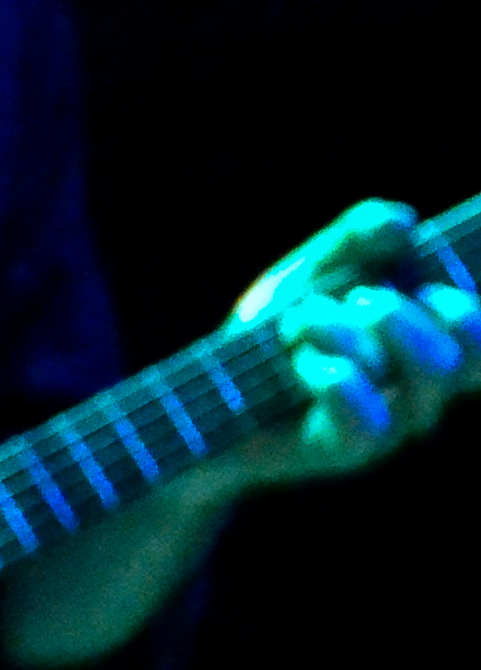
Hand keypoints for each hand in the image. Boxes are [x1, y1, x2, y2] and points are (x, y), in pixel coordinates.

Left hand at [208, 200, 480, 495]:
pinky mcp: (355, 449)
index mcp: (426, 344)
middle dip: (404, 314)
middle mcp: (423, 388)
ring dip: (345, 330)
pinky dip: (329, 373)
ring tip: (301, 322)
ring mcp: (395, 423)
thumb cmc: (277, 330)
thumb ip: (356, 240)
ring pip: (417, 374)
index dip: (466, 308)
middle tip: (358, 300)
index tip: (428, 284)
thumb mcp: (313, 272)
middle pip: (459, 353)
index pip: (479, 333)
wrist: (214, 390)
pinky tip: (300, 361)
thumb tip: (404, 220)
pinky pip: (368, 411)